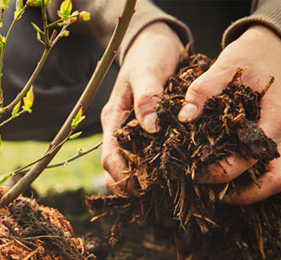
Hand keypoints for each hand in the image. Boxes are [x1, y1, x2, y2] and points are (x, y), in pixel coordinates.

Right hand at [101, 22, 183, 194]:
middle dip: (129, 186)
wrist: (154, 41)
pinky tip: (171, 175)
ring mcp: (132, 130)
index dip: (121, 177)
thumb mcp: (148, 72)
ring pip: (130, 164)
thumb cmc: (149, 54)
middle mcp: (120, 129)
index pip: (109, 157)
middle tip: (152, 198)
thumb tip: (151, 127)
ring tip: (162, 193)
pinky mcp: (146, 130)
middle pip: (116, 167)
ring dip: (141, 180)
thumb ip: (148, 98)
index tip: (140, 189)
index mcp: (114, 118)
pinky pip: (146, 154)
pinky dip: (153, 168)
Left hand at [177, 25, 280, 204]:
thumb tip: (184, 117)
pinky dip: (263, 185)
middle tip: (213, 195)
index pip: (251, 158)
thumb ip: (202, 90)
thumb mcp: (224, 67)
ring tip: (223, 195)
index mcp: (275, 117)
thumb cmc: (248, 58)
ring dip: (257, 194)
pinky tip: (236, 186)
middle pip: (277, 182)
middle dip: (245, 195)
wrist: (272, 48)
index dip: (223, 172)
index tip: (196, 174)